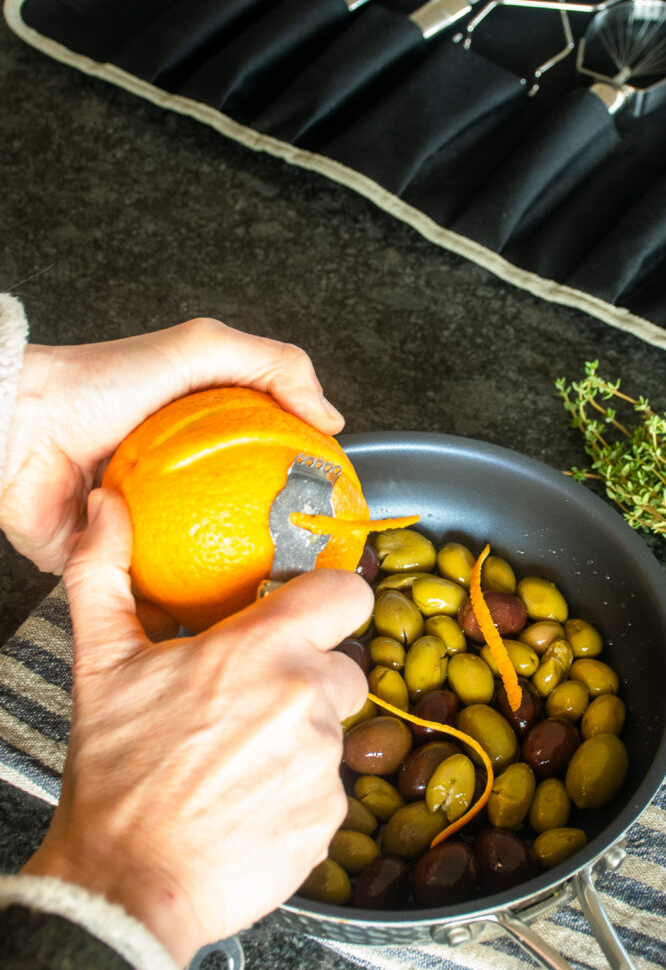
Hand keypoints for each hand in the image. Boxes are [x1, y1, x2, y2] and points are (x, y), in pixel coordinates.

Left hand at [0, 318, 343, 575]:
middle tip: (312, 572)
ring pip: (212, 566)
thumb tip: (329, 419)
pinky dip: (187, 608)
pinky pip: (162, 596)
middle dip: (280, 548)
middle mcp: (184, 488)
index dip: (304, 484)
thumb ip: (272, 364)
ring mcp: (154, 532)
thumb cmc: (100, 384)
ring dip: (241, 585)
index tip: (331, 510)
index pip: (270, 463)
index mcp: (205, 440)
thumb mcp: (198, 348)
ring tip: (278, 606)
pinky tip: (223, 620)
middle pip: (248, 521)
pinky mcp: (120, 568)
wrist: (20, 431)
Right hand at [22, 488, 371, 966]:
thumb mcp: (102, 663)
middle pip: (344, 665)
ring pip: (335, 728)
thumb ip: (106, 574)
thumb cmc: (117, 776)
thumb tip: (106, 510)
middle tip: (254, 702)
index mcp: (259, 650)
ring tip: (242, 758)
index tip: (314, 612)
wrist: (126, 882)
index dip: (334, 600)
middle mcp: (304, 697)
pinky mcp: (331, 814)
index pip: (347, 593)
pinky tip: (253, 798)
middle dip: (311, 677)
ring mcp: (323, 760)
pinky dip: (302, 788)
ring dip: (302, 735)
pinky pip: (331, 785)